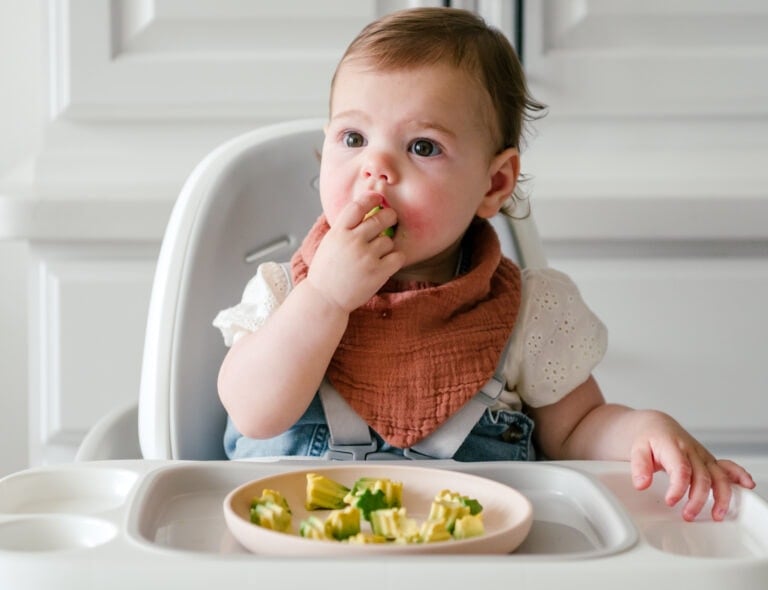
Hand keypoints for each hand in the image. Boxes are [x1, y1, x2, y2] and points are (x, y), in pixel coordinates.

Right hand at [308, 194, 404, 312]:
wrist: (325, 299)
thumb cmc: (326, 272)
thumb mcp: (330, 243)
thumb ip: (345, 228)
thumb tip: (364, 211)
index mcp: (338, 232)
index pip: (358, 206)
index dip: (371, 198)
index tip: (378, 198)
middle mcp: (353, 241)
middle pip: (380, 218)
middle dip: (389, 217)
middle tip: (390, 219)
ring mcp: (366, 256)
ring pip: (389, 240)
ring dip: (387, 245)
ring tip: (377, 254)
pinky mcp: (378, 272)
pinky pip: (398, 256)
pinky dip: (396, 258)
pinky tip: (387, 262)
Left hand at [628, 410, 755, 520]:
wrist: (657, 427)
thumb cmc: (649, 438)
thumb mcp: (636, 449)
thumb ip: (639, 467)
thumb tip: (641, 484)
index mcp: (673, 447)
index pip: (681, 469)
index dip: (678, 488)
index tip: (670, 501)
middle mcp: (692, 452)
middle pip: (702, 477)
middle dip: (698, 500)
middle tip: (688, 514)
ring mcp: (703, 456)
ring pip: (719, 476)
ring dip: (721, 497)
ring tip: (717, 514)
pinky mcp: (709, 461)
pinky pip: (728, 467)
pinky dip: (739, 476)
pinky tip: (746, 486)